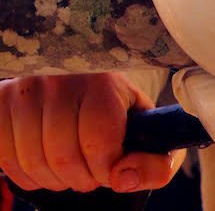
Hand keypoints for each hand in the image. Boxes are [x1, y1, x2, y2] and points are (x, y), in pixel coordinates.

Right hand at [0, 73, 184, 192]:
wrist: (87, 87)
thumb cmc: (120, 115)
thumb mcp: (149, 135)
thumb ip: (156, 164)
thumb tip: (123, 179)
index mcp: (105, 82)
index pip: (99, 139)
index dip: (105, 168)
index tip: (111, 169)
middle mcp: (62, 78)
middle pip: (63, 155)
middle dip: (81, 179)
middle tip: (90, 173)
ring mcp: (27, 88)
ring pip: (32, 159)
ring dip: (53, 180)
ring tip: (70, 168)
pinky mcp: (1, 100)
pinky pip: (5, 157)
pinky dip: (27, 174)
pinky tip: (45, 163)